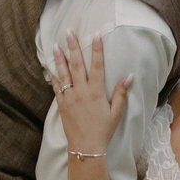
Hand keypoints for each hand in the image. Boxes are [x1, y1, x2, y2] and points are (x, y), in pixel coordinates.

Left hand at [51, 31, 129, 157]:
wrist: (86, 147)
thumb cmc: (103, 130)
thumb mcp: (116, 113)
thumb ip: (121, 93)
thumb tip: (129, 76)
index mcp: (96, 92)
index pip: (97, 65)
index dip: (96, 49)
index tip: (95, 34)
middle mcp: (81, 92)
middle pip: (76, 64)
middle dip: (73, 47)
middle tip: (69, 32)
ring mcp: (69, 97)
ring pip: (63, 73)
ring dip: (59, 58)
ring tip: (55, 45)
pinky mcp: (61, 104)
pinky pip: (55, 87)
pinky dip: (53, 76)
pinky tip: (50, 68)